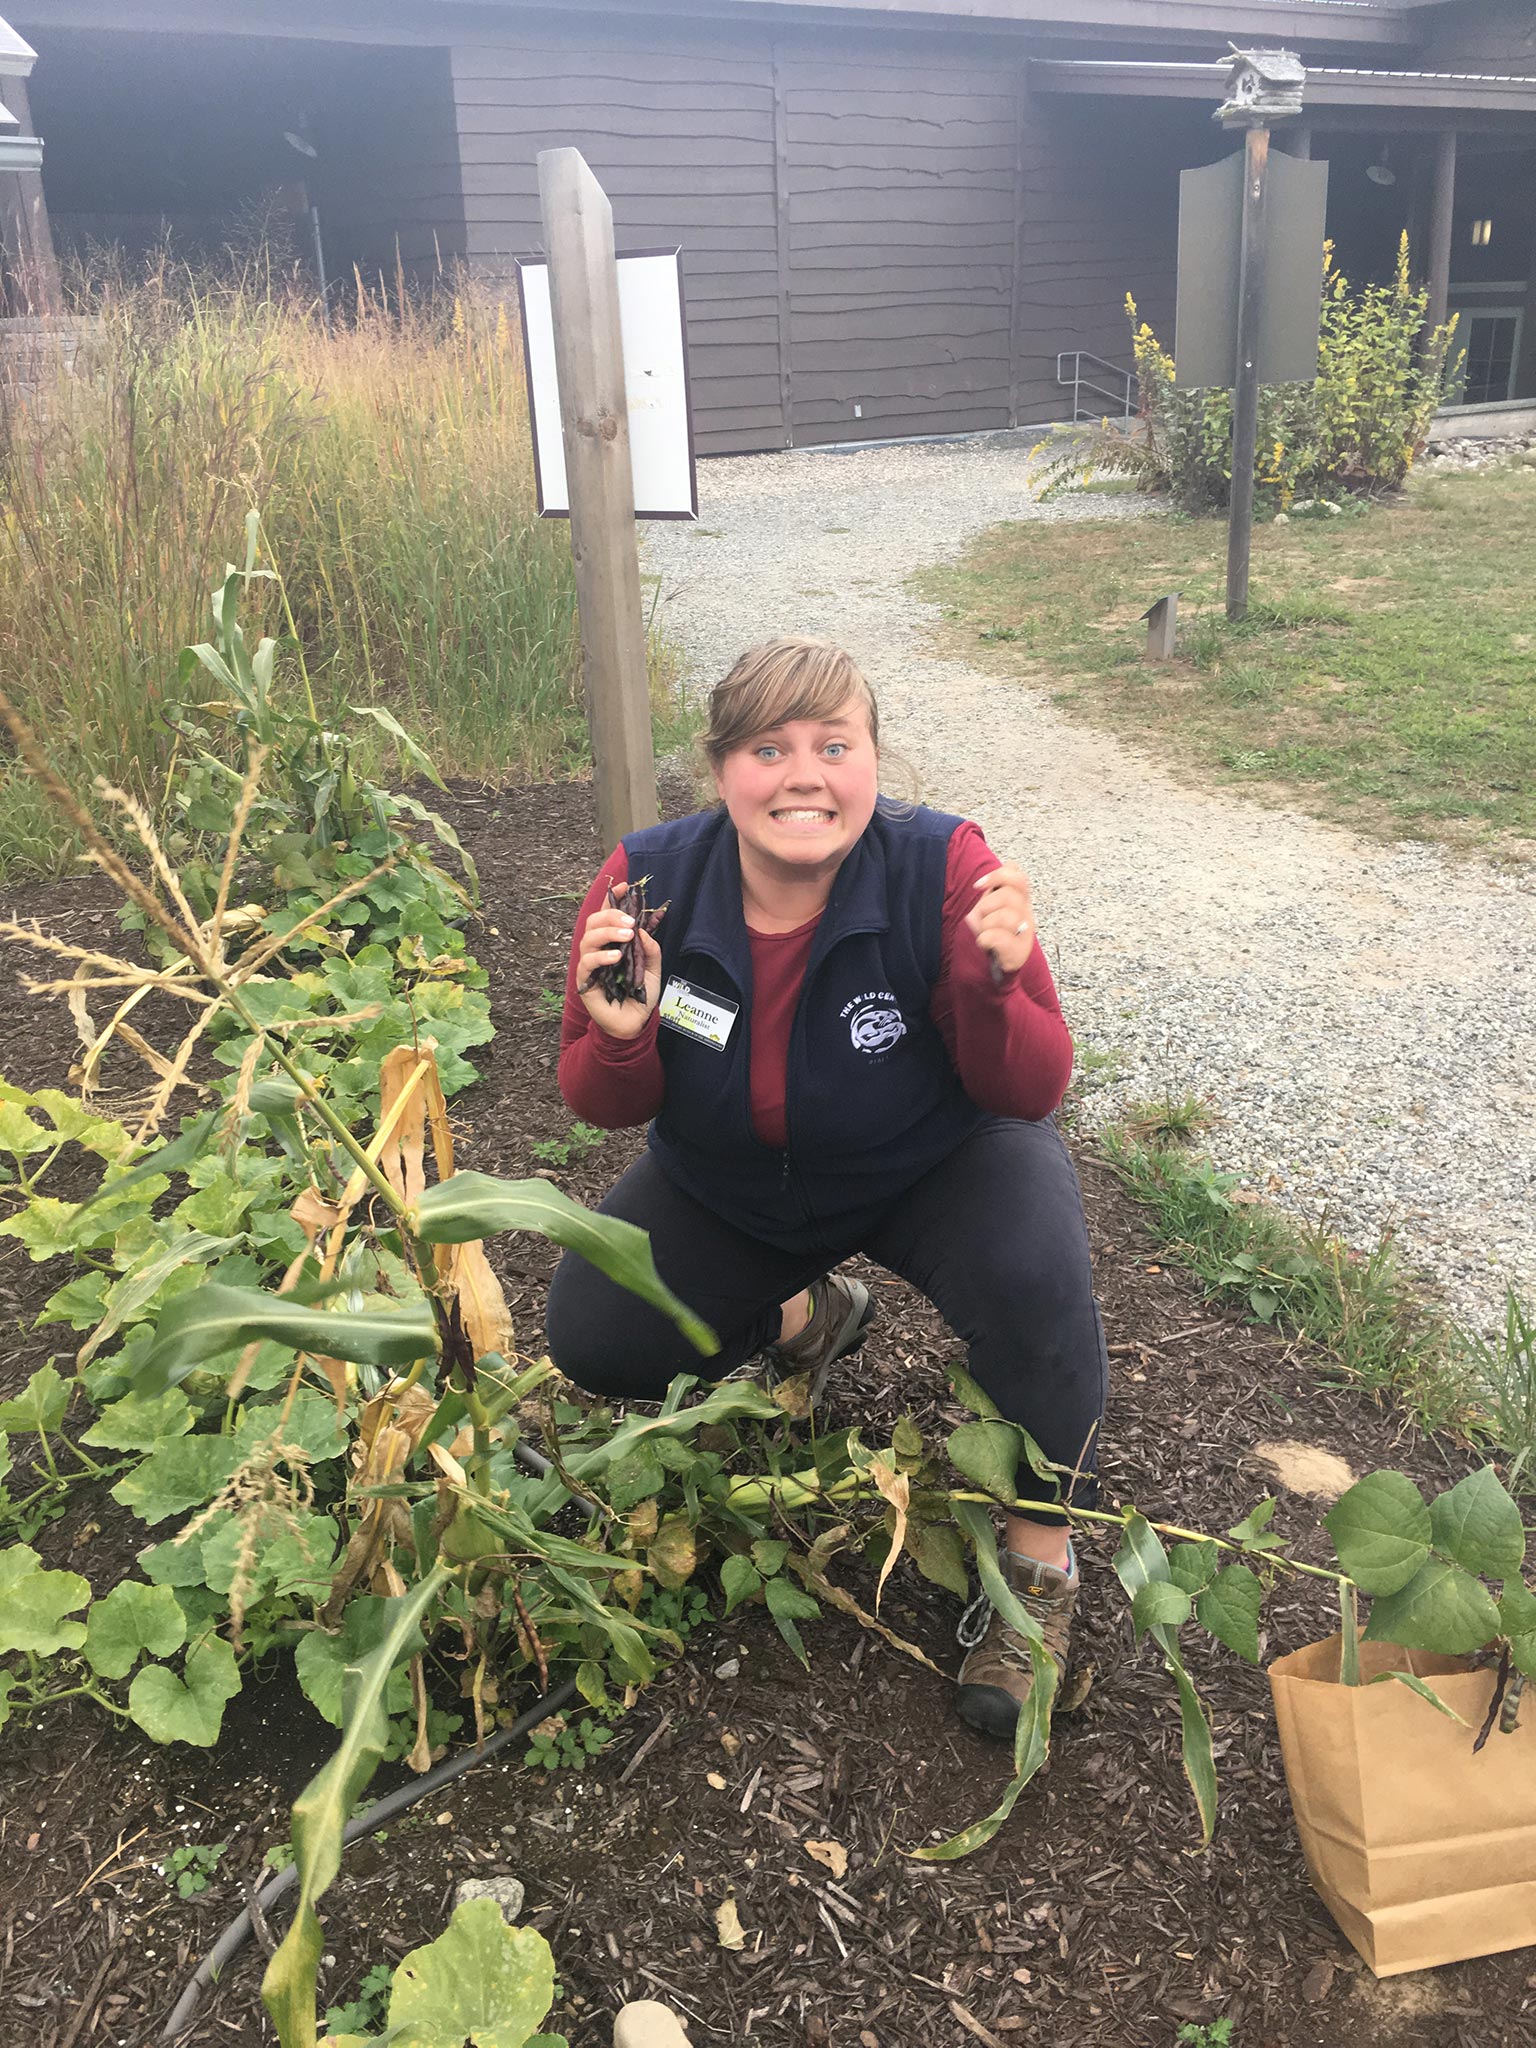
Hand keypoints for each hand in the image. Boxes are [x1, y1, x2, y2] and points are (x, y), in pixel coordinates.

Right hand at [576, 879, 662, 1039]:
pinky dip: (601, 956)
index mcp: (612, 943)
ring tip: (626, 936)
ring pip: (588, 939)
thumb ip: (649, 948)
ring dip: (607, 932)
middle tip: (630, 921)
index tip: (626, 886)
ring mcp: (590, 965)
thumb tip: (642, 930)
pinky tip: (616, 956)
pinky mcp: (585, 981)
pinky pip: (587, 963)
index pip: (607, 915)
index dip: (613, 898)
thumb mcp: (652, 968)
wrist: (635, 1023)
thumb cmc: (640, 994)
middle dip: (611, 915)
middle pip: (593, 922)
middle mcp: (598, 951)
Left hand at [966, 864, 1036, 978]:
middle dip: (987, 905)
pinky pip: (998, 937)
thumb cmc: (992, 936)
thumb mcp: (990, 910)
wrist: (996, 970)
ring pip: (1006, 916)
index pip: (1018, 877)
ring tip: (984, 933)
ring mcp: (1026, 934)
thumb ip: (993, 892)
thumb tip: (996, 873)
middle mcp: (1027, 915)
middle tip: (982, 918)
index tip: (978, 886)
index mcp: (1020, 901)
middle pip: (1010, 895)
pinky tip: (984, 943)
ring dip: (986, 924)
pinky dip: (984, 939)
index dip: (997, 876)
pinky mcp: (1019, 953)